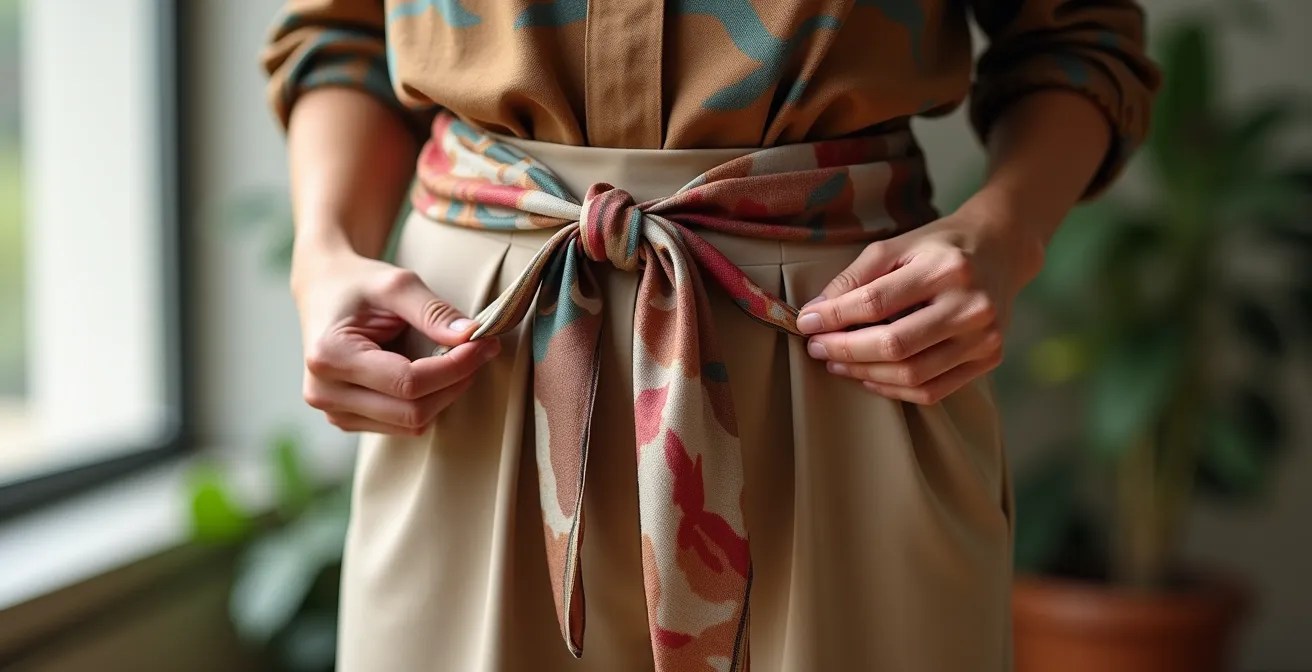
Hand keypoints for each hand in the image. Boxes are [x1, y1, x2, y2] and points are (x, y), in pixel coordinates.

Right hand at [292, 248, 499, 434]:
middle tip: (482, 351)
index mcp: (330, 356)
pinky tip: (432, 374)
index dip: (454, 368)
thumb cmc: (358, 284)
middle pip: (412, 411)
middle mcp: (325, 392)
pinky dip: (427, 402)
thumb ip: (433, 311)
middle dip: (456, 383)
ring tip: (458, 359)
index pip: (408, 382)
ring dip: (445, 395)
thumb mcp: (396, 283)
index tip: (484, 343)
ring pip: (411, 424)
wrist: (323, 290)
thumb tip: (471, 337)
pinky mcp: (347, 419)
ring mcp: (334, 412)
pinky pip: (402, 426)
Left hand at [796, 208, 1042, 403]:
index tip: (806, 323)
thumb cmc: (940, 247)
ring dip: (864, 374)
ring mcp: (984, 337)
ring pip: (912, 375)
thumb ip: (855, 278)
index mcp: (946, 269)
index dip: (835, 317)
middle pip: (895, 345)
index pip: (877, 302)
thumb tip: (815, 315)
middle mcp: (971, 306)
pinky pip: (933, 391)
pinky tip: (869, 376)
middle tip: (817, 348)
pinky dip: (893, 390)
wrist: (1001, 250)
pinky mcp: (989, 359)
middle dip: (846, 350)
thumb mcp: (895, 246)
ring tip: (837, 362)